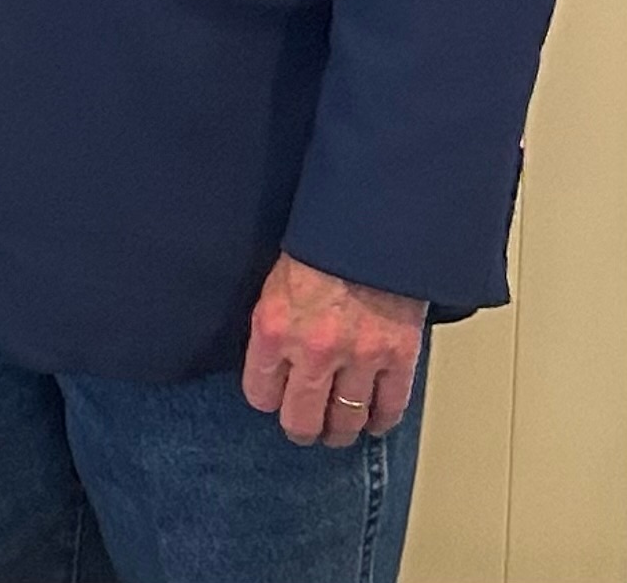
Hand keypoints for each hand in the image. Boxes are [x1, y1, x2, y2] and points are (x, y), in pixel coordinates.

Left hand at [241, 252, 425, 445]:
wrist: (370, 228)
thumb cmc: (319, 248)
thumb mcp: (274, 285)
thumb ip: (273, 328)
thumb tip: (272, 363)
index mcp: (275, 329)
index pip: (261, 393)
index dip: (267, 399)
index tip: (274, 400)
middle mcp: (314, 351)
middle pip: (302, 419)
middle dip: (302, 429)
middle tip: (305, 430)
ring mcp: (359, 358)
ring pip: (347, 420)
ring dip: (342, 431)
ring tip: (338, 431)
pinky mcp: (399, 357)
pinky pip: (390, 407)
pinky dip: (382, 420)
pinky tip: (375, 420)